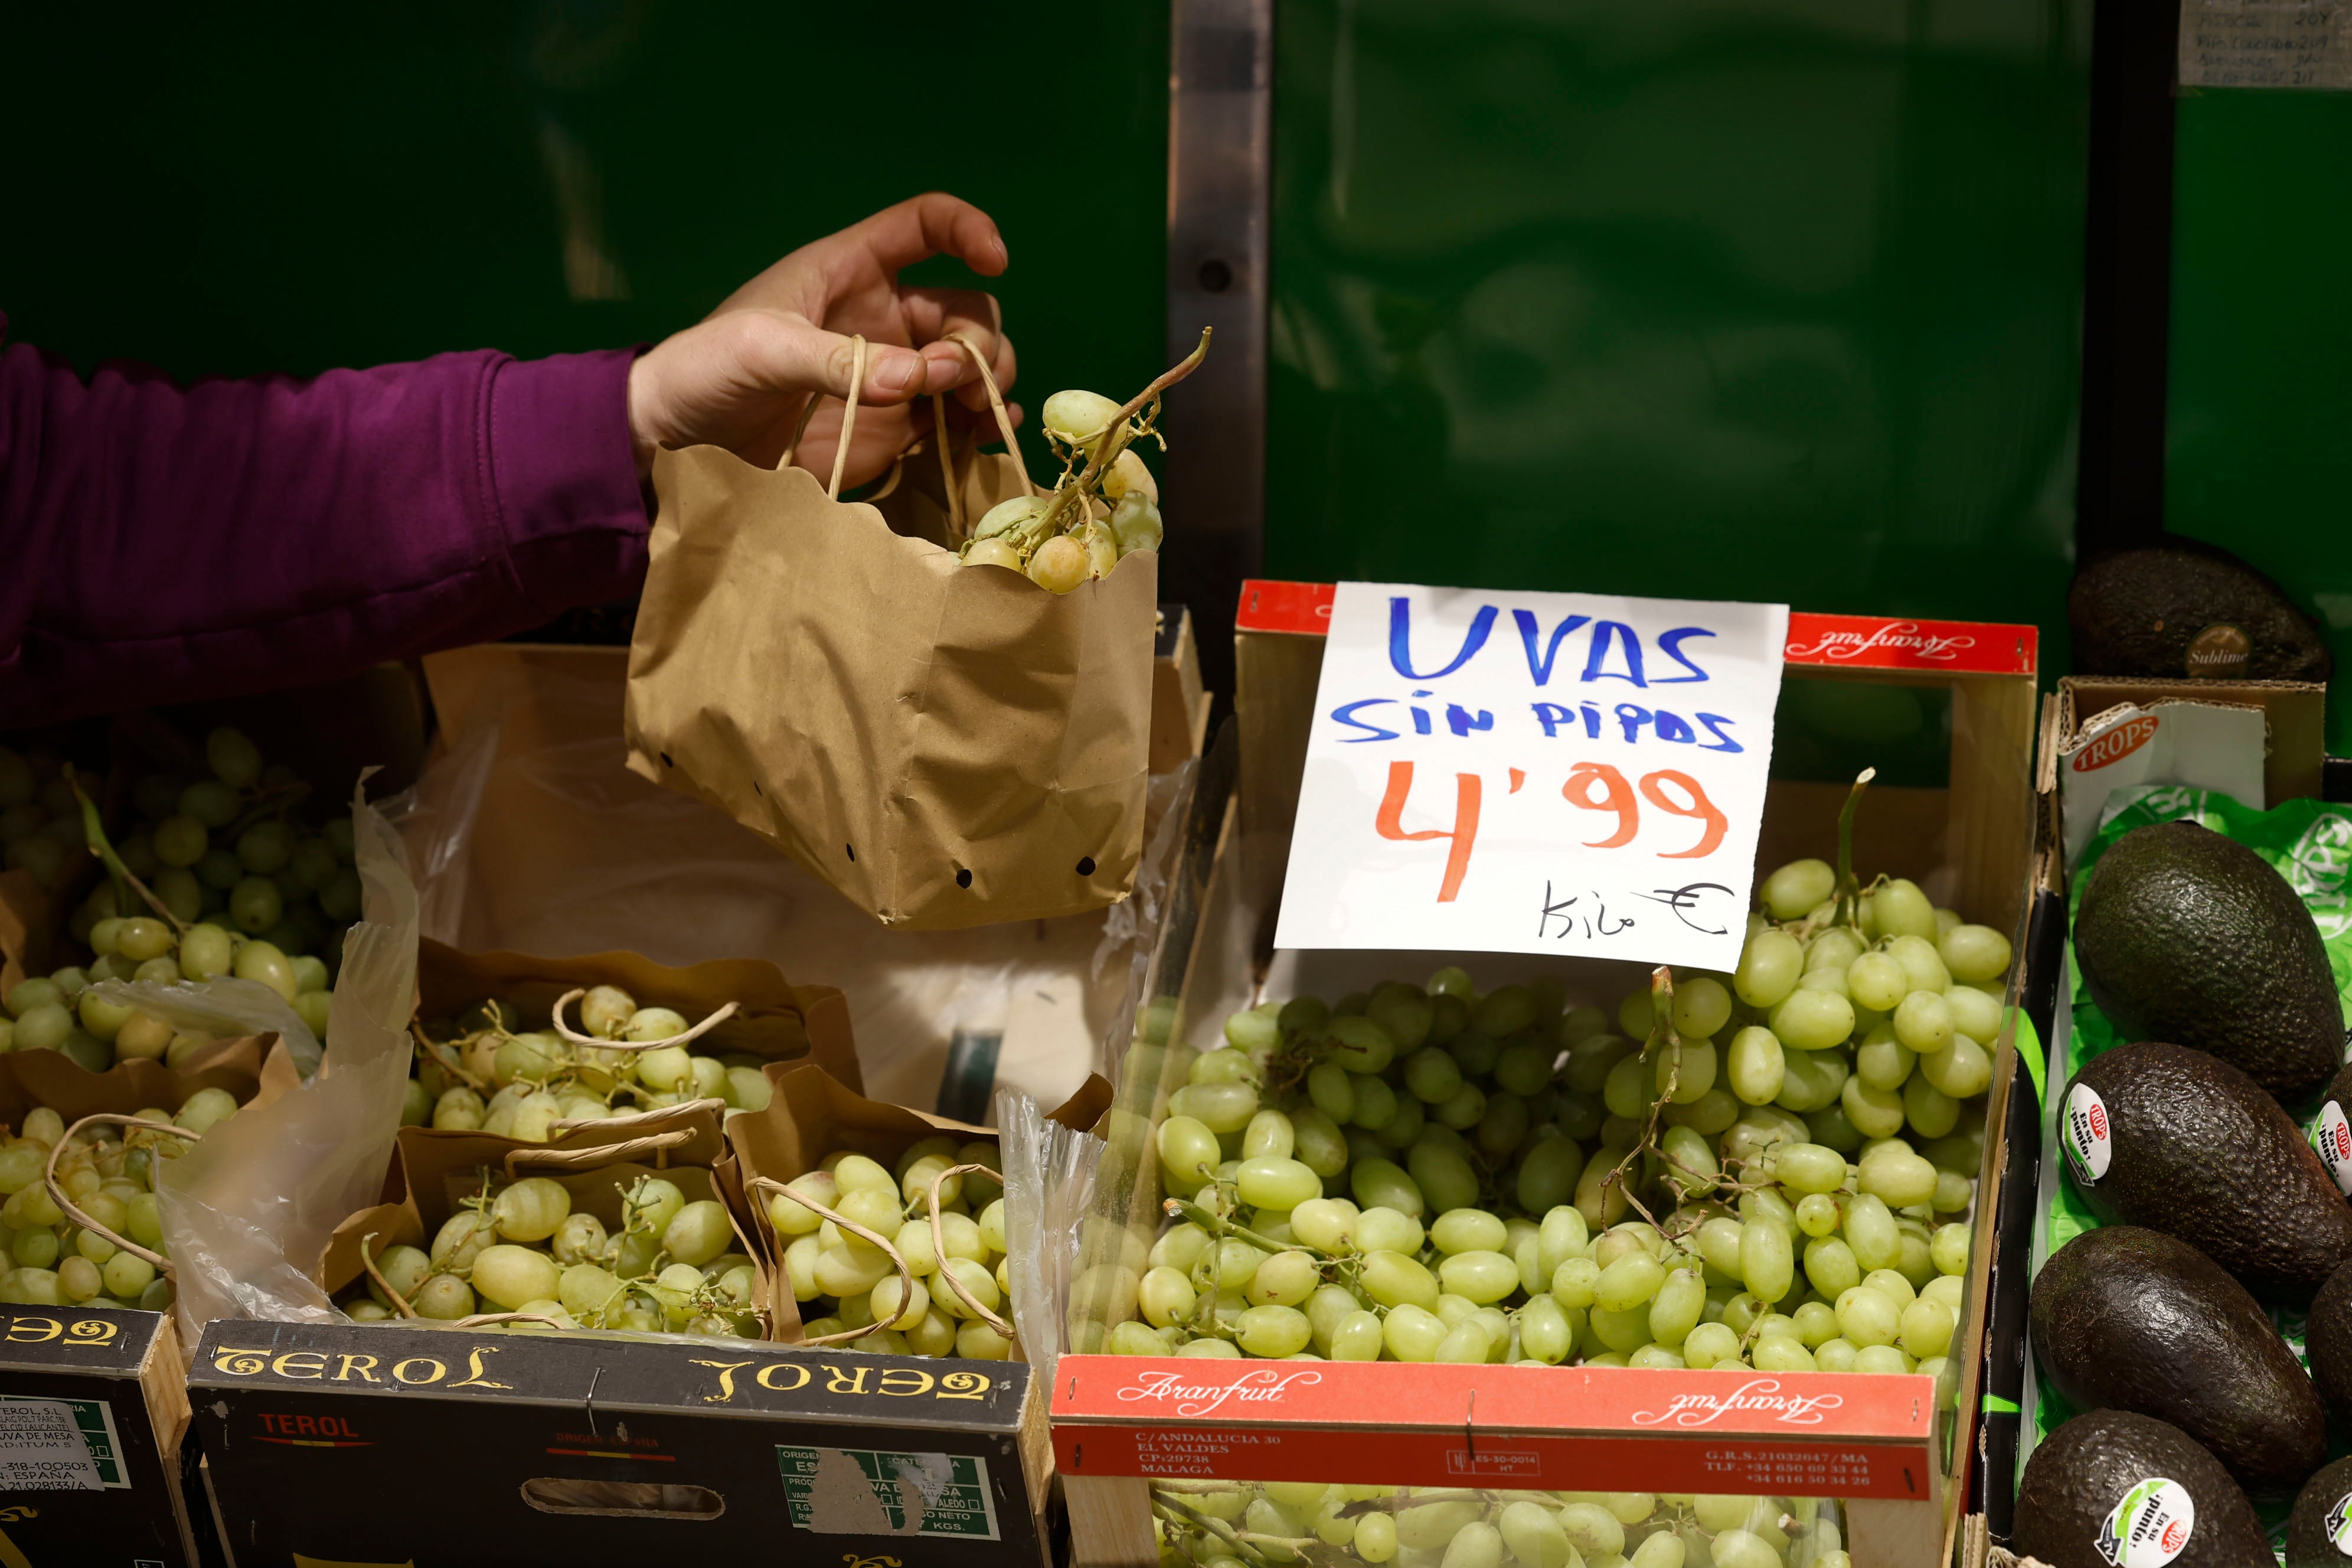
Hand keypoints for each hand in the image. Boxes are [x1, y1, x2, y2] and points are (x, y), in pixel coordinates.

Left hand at [625, 192, 1020, 486]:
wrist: (676, 440)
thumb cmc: (706, 369)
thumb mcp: (762, 349)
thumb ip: (841, 361)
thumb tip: (924, 375)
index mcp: (849, 271)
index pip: (924, 225)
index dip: (967, 230)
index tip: (997, 259)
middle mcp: (882, 316)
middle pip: (964, 308)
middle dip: (978, 341)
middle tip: (958, 384)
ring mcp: (890, 374)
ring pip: (967, 364)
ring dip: (985, 383)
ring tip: (973, 415)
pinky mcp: (889, 428)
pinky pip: (950, 420)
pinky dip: (976, 425)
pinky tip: (981, 437)